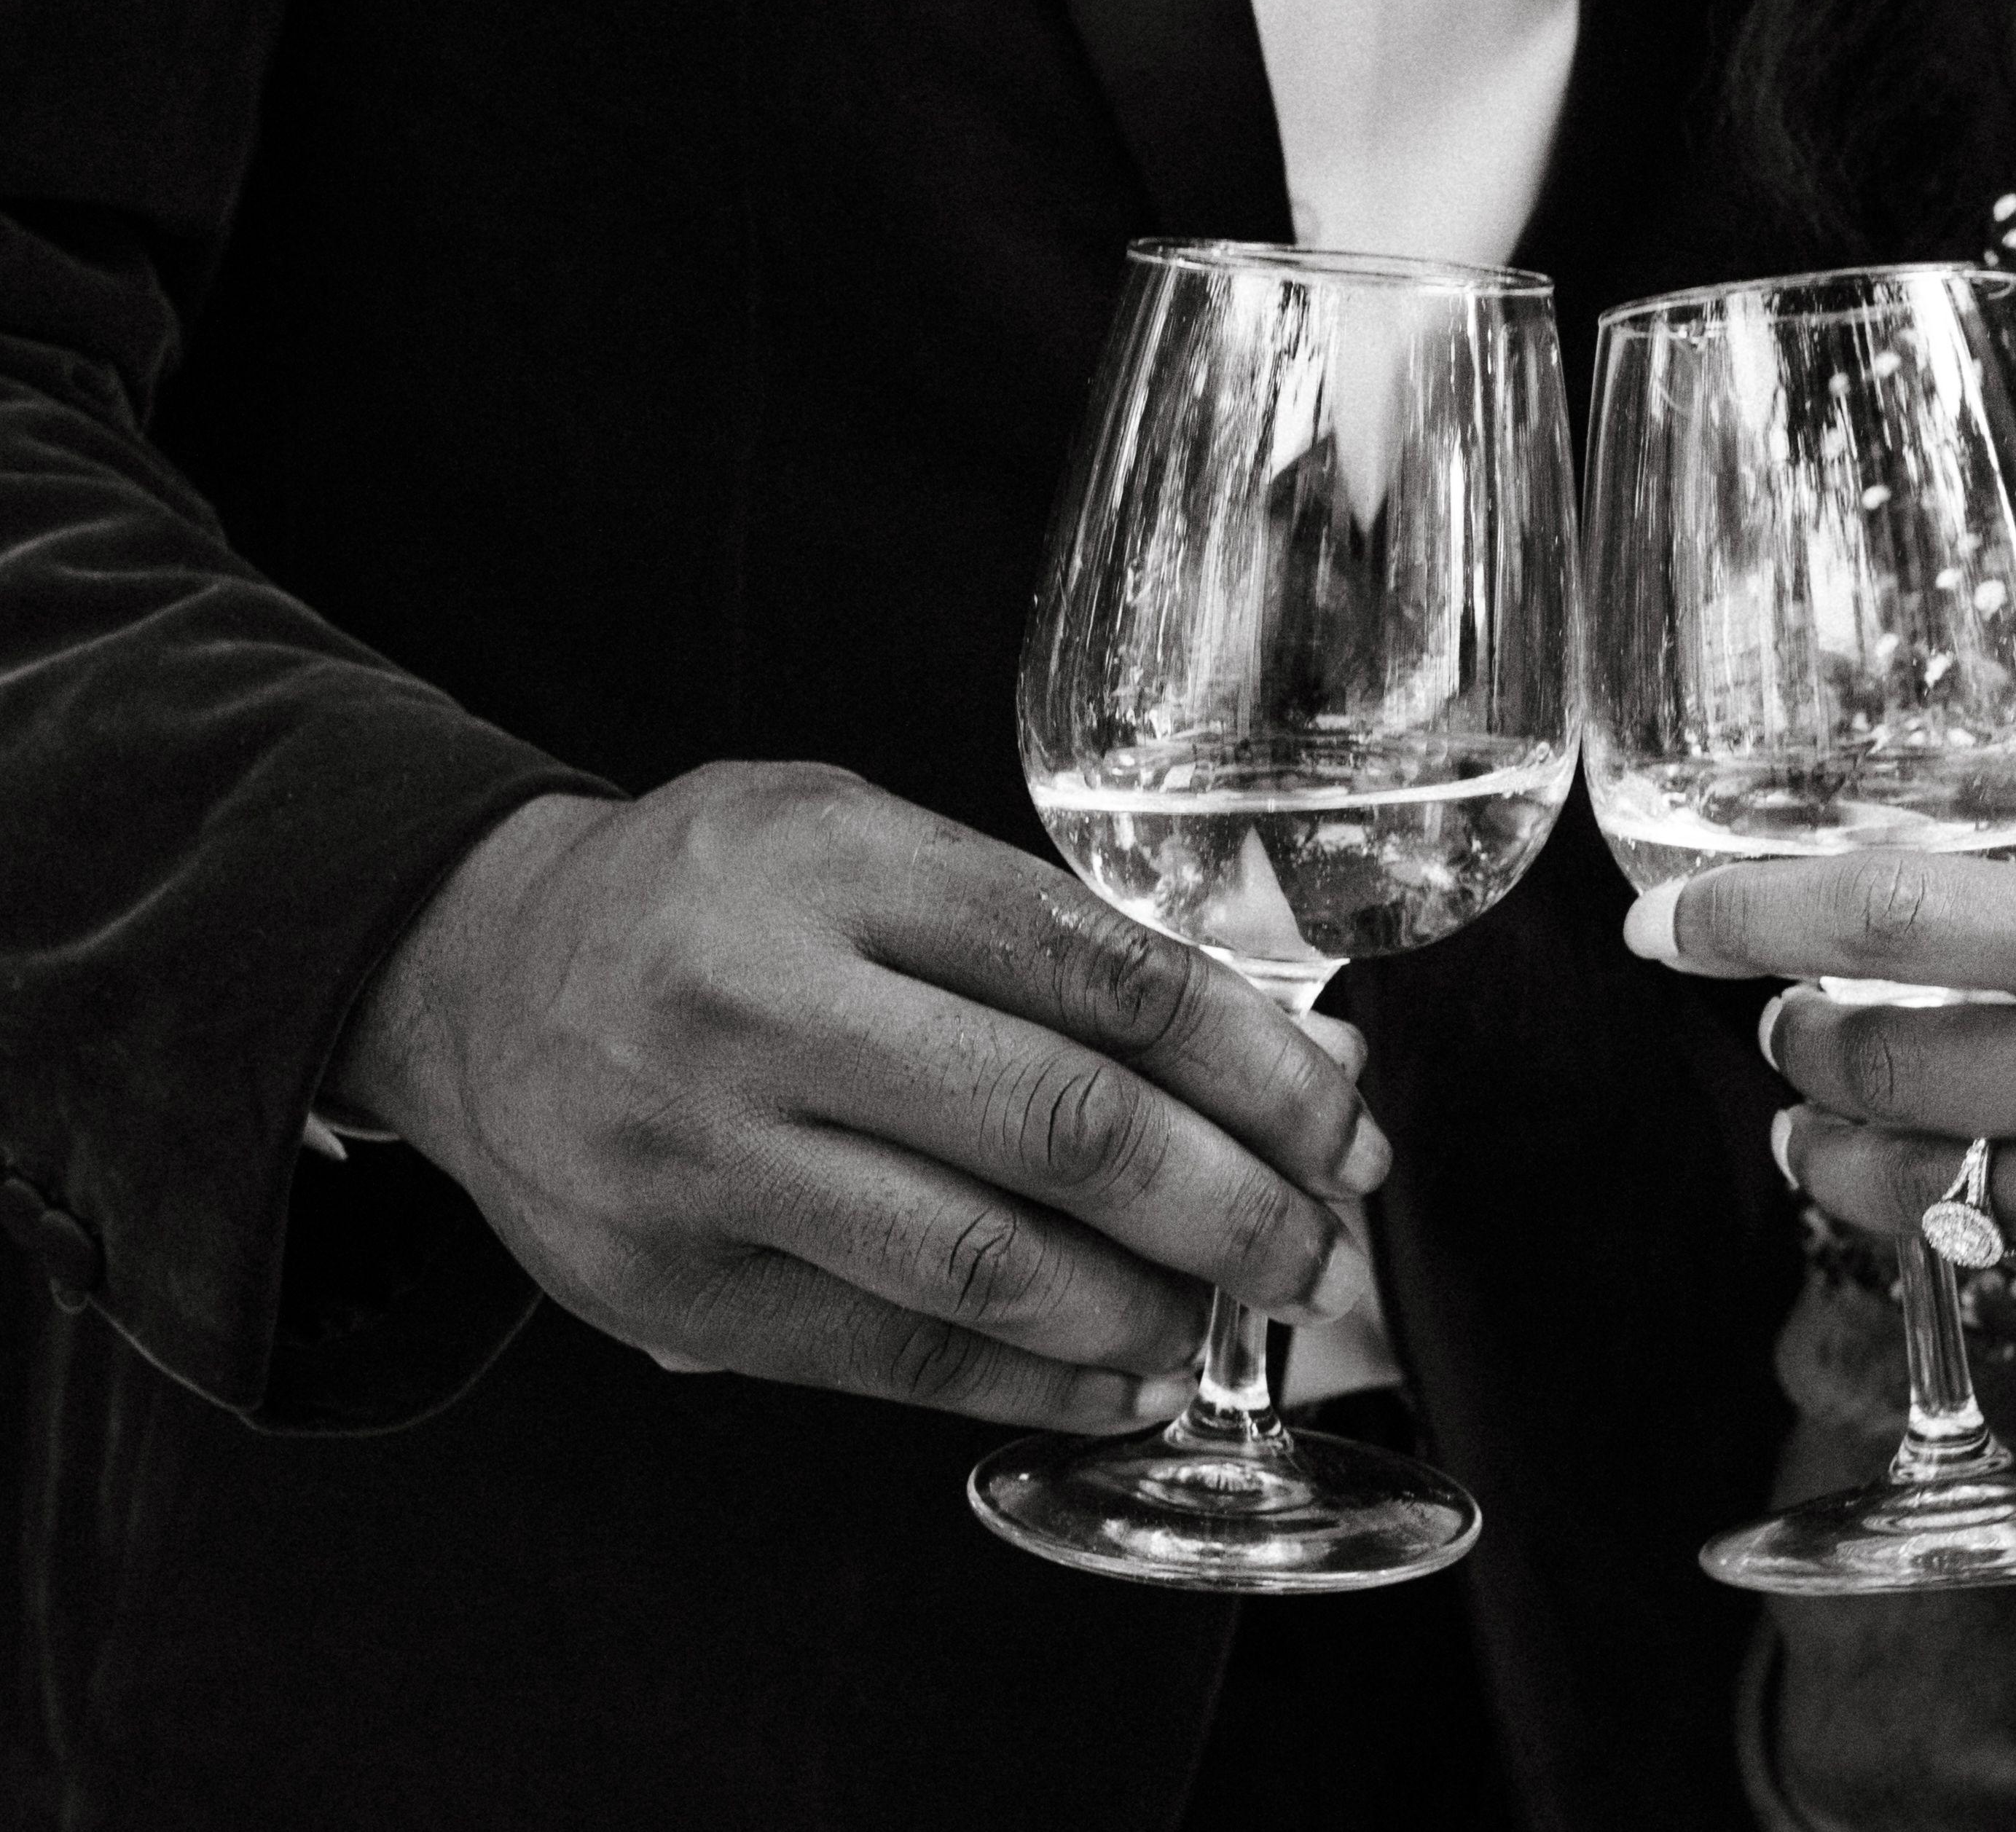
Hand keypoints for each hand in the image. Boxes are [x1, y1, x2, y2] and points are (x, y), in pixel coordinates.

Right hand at [332, 765, 1389, 1427]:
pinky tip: (1120, 1376)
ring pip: (978, 1264)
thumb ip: (1032, 924)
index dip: (1252, 1060)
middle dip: (1232, 1203)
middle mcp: (770, 1011)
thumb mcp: (860, 831)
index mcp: (843, 870)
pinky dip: (1026, 1383)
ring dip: (1145, 1309)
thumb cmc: (708, 889)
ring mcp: (710, 1160)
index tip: (1344, 1115)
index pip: (1100, 973)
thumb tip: (1256, 1042)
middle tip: (1323, 1244)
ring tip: (1236, 1322)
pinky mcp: (670, 1289)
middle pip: (1059, 1125)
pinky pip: (887, 1354)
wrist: (472, 970)